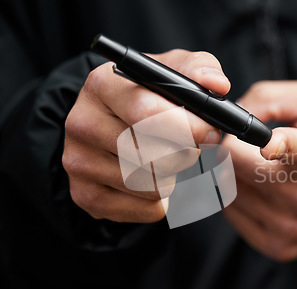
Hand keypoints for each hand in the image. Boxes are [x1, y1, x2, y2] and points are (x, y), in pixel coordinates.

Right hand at [63, 50, 229, 222]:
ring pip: (151, 186)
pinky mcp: (86, 196)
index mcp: (102, 84)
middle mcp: (82, 122)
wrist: (113, 124)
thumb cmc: (152, 96)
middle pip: (150, 155)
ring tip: (167, 159)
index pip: (145, 112)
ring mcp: (78, 162)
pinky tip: (152, 180)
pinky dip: (162, 201)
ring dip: (173, 177)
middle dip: (185, 155)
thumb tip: (217, 84)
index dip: (187, 127)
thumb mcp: (174, 71)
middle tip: (191, 148)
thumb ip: (199, 69)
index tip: (212, 134)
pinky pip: (146, 210)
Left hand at [222, 80, 296, 260]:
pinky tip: (256, 188)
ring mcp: (293, 227)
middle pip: (240, 167)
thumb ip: (271, 98)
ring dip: (232, 172)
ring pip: (228, 189)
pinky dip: (236, 195)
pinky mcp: (279, 246)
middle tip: (240, 143)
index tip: (269, 144)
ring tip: (254, 166)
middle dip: (231, 148)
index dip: (281, 145)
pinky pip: (232, 213)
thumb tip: (231, 114)